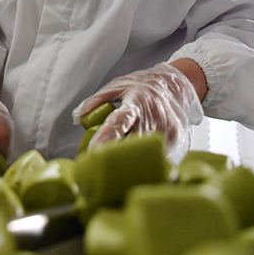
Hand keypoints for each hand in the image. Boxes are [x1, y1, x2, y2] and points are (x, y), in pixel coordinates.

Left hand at [72, 62, 203, 163]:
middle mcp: (153, 117)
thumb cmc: (142, 86)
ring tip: (116, 170)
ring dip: (130, 162)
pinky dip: (145, 161)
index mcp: (136, 103)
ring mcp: (166, 130)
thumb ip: (96, 100)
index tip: (93, 152)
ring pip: (145, 153)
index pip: (119, 123)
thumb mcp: (117, 86)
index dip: (105, 139)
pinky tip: (135, 165)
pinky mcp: (174, 140)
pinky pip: (157, 156)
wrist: (175, 85)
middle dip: (116, 156)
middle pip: (133, 143)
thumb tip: (77, 117)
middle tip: (99, 167)